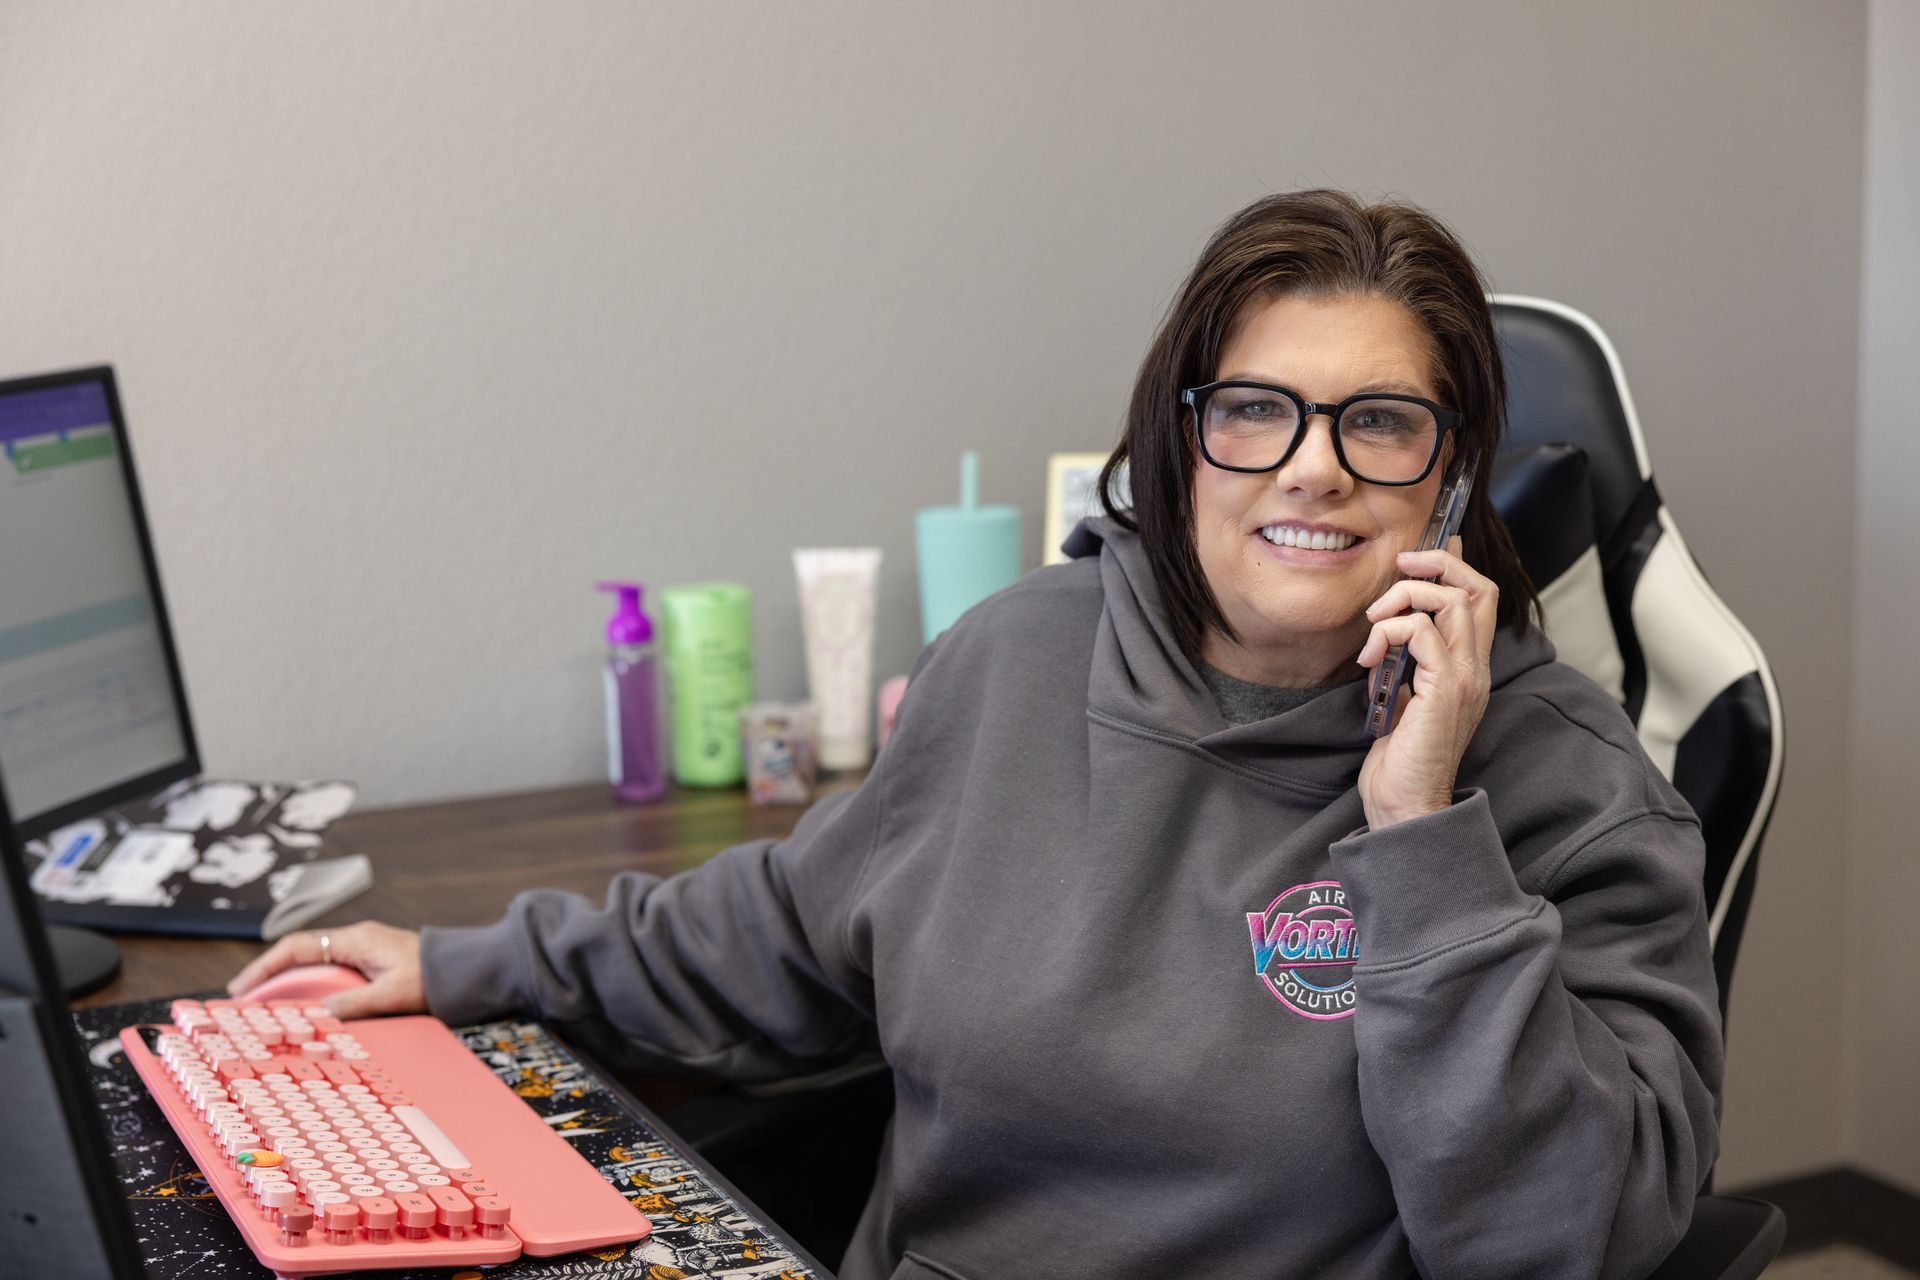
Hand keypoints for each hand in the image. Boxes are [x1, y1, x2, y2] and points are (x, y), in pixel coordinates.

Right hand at [227, 921, 426, 1019]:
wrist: (463, 970)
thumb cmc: (432, 978)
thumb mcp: (392, 993)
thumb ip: (355, 1003)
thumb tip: (318, 1014)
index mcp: (355, 941)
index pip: (297, 947)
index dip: (264, 967)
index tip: (241, 988)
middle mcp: (353, 941)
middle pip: (299, 956)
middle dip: (269, 978)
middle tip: (244, 1006)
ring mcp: (360, 952)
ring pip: (313, 966)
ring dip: (290, 986)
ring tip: (265, 1013)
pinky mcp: (368, 964)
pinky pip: (330, 975)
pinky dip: (311, 991)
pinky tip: (302, 1011)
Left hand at [1355, 536, 1496, 829]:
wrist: (1405, 803)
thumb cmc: (1398, 757)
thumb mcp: (1401, 697)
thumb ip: (1404, 663)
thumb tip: (1387, 630)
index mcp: (1469, 668)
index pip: (1481, 599)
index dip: (1454, 566)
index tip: (1417, 558)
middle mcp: (1476, 669)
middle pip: (1477, 588)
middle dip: (1435, 565)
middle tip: (1398, 572)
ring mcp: (1465, 678)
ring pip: (1451, 601)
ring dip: (1403, 598)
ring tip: (1374, 625)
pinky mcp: (1445, 690)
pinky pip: (1421, 632)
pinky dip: (1389, 631)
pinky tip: (1371, 658)